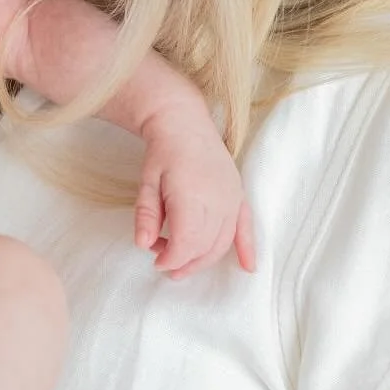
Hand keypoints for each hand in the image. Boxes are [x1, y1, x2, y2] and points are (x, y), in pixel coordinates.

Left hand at [135, 107, 256, 278]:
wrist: (184, 123)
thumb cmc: (162, 152)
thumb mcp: (147, 180)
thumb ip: (146, 214)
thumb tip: (142, 245)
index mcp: (192, 197)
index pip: (186, 243)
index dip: (171, 259)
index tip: (156, 262)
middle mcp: (217, 201)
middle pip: (205, 247)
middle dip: (184, 262)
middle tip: (163, 263)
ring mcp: (232, 199)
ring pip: (223, 242)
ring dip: (204, 259)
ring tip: (182, 262)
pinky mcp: (239, 196)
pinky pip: (246, 227)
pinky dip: (247, 248)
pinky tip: (248, 267)